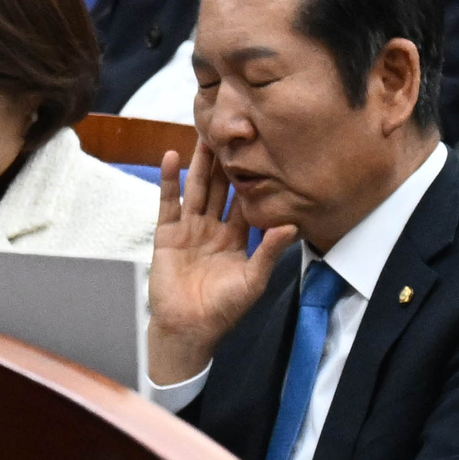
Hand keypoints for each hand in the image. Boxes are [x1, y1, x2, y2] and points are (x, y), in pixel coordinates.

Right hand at [144, 147, 286, 387]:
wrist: (188, 328)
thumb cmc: (223, 310)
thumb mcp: (253, 281)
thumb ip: (269, 252)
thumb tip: (291, 225)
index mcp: (235, 238)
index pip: (244, 200)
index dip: (250, 177)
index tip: (258, 150)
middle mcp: (212, 228)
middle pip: (219, 188)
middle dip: (224, 162)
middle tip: (230, 131)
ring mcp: (188, 229)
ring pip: (196, 188)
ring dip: (199, 163)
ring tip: (203, 135)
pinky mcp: (167, 234)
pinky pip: (168, 202)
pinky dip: (169, 179)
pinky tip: (171, 157)